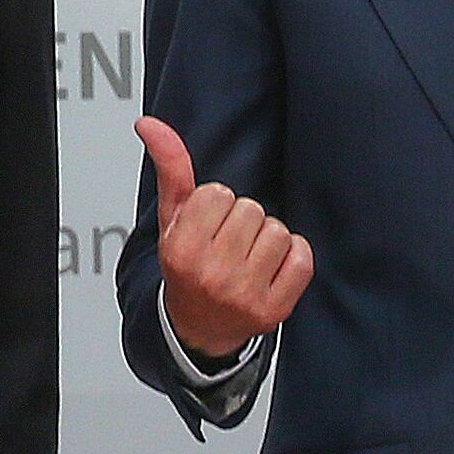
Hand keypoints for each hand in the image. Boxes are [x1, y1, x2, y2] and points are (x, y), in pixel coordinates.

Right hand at [138, 116, 312, 364]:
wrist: (199, 329)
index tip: (207, 227)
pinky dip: (293, 258)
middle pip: (251, 209)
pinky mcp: (276, 309)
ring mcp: (245, 295)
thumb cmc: (188, 268)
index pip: (217, 194)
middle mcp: (212, 275)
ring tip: (248, 258)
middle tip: (227, 245)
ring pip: (277, 230)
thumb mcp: (172, 220)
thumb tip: (151, 124)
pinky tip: (270, 270)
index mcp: (181, 251)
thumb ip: (169, 168)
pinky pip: (302, 256)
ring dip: (267, 240)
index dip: (216, 206)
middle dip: (241, 221)